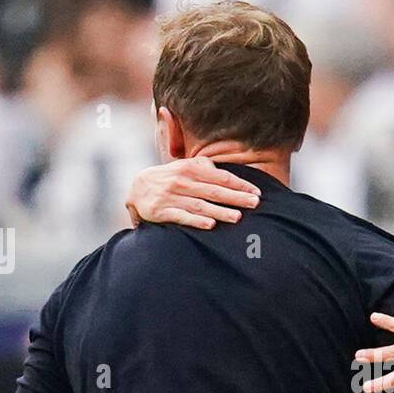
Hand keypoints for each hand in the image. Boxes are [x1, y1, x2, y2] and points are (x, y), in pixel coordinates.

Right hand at [125, 153, 260, 228]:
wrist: (137, 189)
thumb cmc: (170, 179)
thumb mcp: (185, 167)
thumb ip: (204, 167)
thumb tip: (223, 169)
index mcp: (190, 169)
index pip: (220, 177)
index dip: (239, 185)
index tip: (256, 192)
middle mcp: (181, 181)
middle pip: (214, 191)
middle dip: (236, 197)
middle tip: (255, 203)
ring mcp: (171, 197)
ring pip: (200, 205)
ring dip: (220, 211)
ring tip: (237, 217)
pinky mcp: (161, 211)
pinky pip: (181, 216)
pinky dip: (196, 221)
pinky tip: (211, 225)